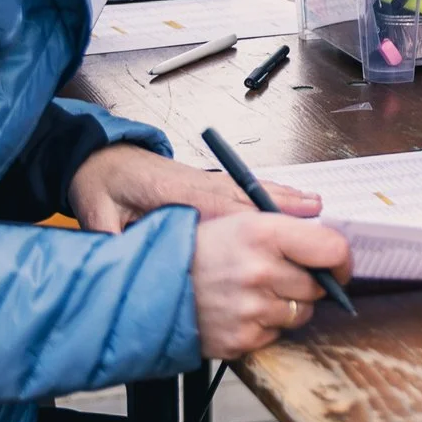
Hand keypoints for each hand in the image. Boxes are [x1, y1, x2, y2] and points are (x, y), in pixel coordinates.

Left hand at [66, 144, 319, 233]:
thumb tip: (122, 262)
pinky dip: (279, 196)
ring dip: (289, 204)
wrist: (102, 159)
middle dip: (284, 220)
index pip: (221, 211)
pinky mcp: (213, 182)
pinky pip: (253, 187)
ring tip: (319, 216)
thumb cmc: (104, 189)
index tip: (280, 242)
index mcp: (175, 195)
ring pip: (257, 192)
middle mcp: (200, 185)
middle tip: (317, 237)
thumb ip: (115, 240)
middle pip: (250, 202)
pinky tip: (301, 203)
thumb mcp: (102, 217)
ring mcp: (211, 181)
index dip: (253, 226)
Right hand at [190, 211, 352, 357]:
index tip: (339, 264)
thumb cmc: (202, 249)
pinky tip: (243, 310)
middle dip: (308, 282)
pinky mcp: (243, 340)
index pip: (332, 249)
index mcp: (264, 234)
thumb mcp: (243, 220)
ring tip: (257, 292)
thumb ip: (290, 228)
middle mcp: (261, 272)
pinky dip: (266, 325)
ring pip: (301, 314)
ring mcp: (252, 310)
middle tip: (280, 274)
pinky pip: (277, 335)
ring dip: (287, 305)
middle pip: (318, 286)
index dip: (343, 259)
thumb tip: (332, 243)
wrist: (156, 285)